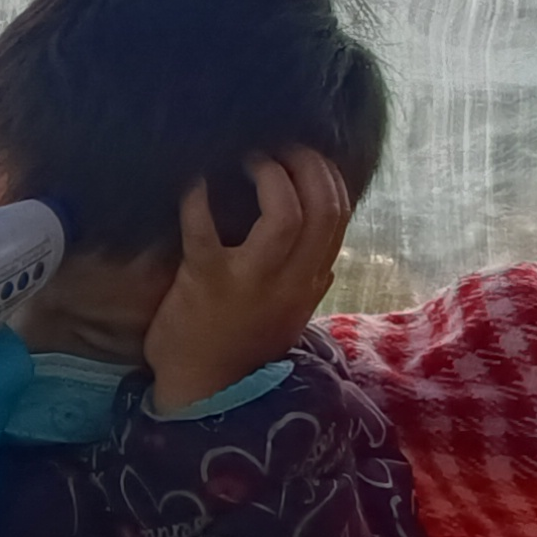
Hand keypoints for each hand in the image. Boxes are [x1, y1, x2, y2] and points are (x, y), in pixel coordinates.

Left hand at [143, 149, 352, 412]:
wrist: (203, 391)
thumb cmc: (240, 348)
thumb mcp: (289, 318)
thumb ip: (309, 286)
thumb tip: (328, 260)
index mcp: (310, 282)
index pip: (340, 217)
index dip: (328, 176)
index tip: (307, 157)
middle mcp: (292, 280)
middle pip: (324, 208)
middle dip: (307, 164)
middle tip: (281, 146)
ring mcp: (251, 280)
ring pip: (284, 214)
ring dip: (270, 175)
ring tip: (250, 158)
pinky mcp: (206, 280)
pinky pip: (205, 228)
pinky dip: (198, 197)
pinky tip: (195, 181)